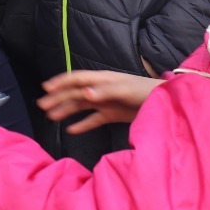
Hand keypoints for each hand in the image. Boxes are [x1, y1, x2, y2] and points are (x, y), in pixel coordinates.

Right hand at [39, 68, 161, 133]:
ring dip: (66, 110)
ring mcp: (107, 102)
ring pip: (82, 106)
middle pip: (76, 93)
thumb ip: (105, 92)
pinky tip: (71, 130)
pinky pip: (94, 119)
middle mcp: (102, 90)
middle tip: (42, 106)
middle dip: (58, 98)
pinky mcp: (114, 115)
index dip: (61, 82)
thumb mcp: (126, 90)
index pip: (78, 78)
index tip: (45, 88)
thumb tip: (85, 94)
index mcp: (104, 79)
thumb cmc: (148, 92)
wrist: (167, 104)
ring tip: (51, 117)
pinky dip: (82, 124)